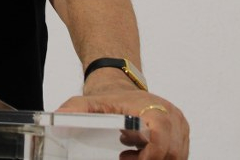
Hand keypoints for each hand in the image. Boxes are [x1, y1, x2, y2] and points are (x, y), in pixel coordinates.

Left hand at [57, 87, 188, 159]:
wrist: (122, 87)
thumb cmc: (108, 99)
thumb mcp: (89, 103)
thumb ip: (75, 110)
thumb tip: (58, 116)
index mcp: (150, 107)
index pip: (161, 135)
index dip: (150, 155)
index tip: (127, 159)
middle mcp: (170, 114)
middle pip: (172, 151)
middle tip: (125, 159)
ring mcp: (179, 122)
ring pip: (177, 154)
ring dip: (155, 159)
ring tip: (130, 155)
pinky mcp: (182, 130)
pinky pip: (178, 153)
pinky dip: (160, 157)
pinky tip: (139, 152)